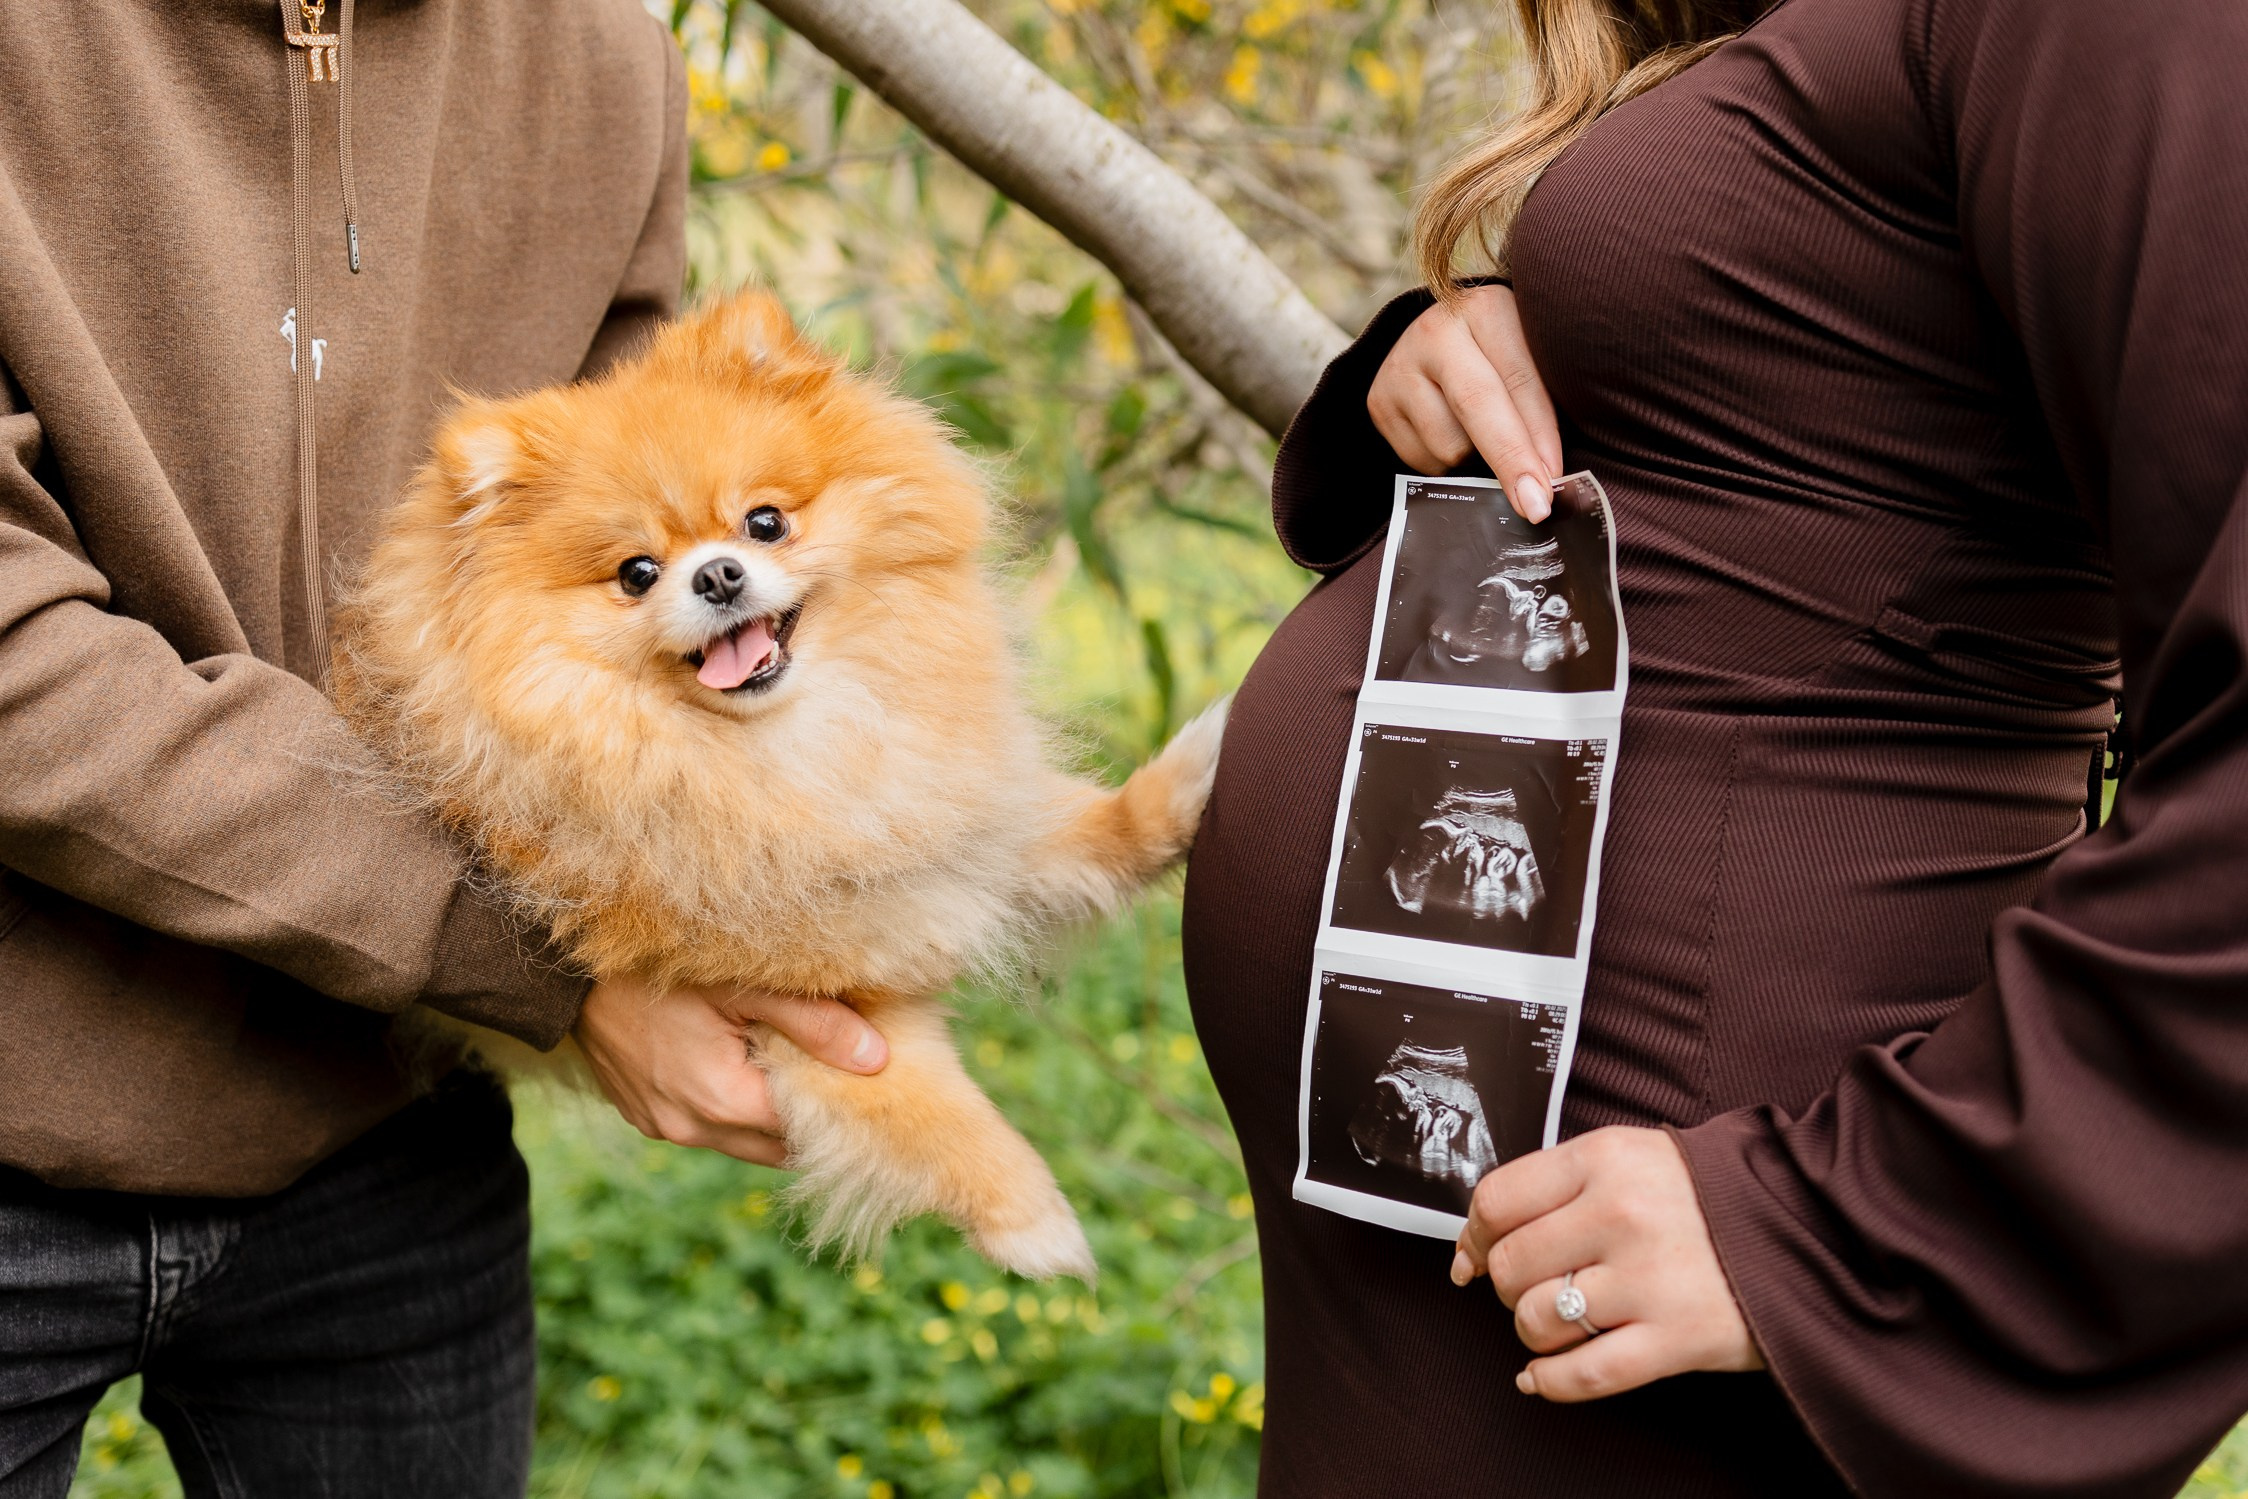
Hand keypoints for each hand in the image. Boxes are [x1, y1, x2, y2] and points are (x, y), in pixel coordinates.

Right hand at [573, 975, 887, 1166]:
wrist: (565, 971)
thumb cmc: (659, 968)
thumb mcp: (745, 985)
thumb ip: (814, 1023)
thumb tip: (878, 1061)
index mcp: (722, 1102)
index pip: (807, 1131)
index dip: (842, 1107)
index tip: (871, 1080)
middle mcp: (691, 1129)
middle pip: (778, 1145)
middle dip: (812, 1118)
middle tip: (843, 1075)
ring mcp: (664, 1127)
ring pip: (744, 1139)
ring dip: (770, 1112)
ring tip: (795, 1064)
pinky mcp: (646, 1116)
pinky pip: (708, 1125)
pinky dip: (734, 1105)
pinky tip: (745, 1062)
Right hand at [1368, 284, 1563, 520]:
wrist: (1442, 341)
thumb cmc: (1503, 357)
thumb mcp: (1532, 359)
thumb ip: (1543, 404)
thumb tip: (1551, 478)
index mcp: (1486, 308)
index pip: (1518, 379)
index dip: (1539, 436)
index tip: (1554, 481)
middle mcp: (1435, 331)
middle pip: (1476, 406)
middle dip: (1510, 461)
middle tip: (1534, 506)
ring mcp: (1399, 366)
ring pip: (1449, 444)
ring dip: (1475, 459)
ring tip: (1481, 436)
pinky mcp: (1378, 401)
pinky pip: (1422, 461)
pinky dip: (1446, 464)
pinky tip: (1452, 437)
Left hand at [1451, 1126, 1762, 1400]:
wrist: (1811, 1223)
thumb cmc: (1710, 1192)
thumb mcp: (1632, 1156)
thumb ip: (1556, 1185)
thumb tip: (1472, 1243)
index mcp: (1604, 1160)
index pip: (1497, 1200)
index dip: (1474, 1233)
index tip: (1475, 1251)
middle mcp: (1620, 1215)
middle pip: (1508, 1264)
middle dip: (1506, 1284)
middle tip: (1531, 1285)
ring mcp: (1649, 1279)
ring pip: (1535, 1320)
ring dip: (1532, 1332)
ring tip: (1558, 1323)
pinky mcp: (1677, 1338)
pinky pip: (1584, 1374)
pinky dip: (1550, 1383)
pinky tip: (1541, 1378)